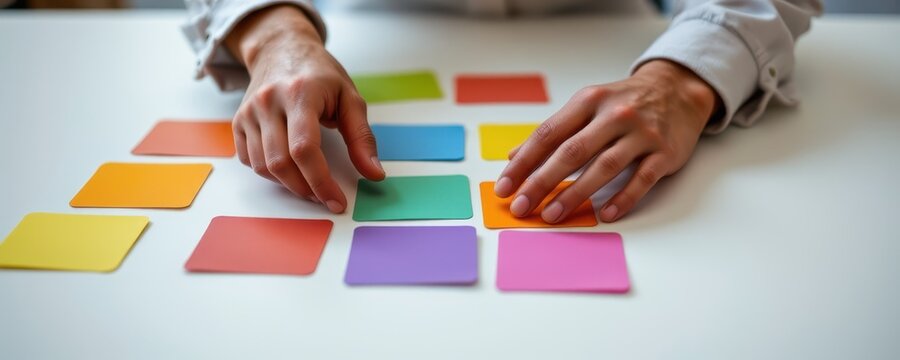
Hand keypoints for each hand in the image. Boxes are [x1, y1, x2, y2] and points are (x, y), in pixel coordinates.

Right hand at [225, 5, 384, 212]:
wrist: (281, 49)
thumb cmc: (320, 75)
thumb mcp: (350, 98)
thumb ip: (362, 137)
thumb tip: (374, 174)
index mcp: (301, 93)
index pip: (305, 149)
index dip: (321, 182)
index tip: (337, 201)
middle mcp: (269, 102)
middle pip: (281, 163)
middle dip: (306, 189)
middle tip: (326, 198)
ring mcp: (249, 112)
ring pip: (263, 166)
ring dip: (289, 185)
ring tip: (311, 185)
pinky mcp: (238, 122)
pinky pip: (249, 161)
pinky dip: (270, 173)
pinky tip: (290, 169)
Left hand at [494, 60, 719, 222]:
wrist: (677, 90)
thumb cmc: (623, 103)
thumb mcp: (587, 106)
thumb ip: (553, 132)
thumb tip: (513, 156)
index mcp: (588, 101)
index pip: (548, 134)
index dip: (524, 162)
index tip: (505, 186)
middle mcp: (614, 115)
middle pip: (572, 152)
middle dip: (542, 181)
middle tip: (522, 207)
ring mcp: (640, 134)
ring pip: (604, 166)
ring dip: (575, 194)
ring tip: (552, 215)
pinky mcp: (664, 153)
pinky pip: (642, 180)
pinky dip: (623, 198)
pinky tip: (605, 215)